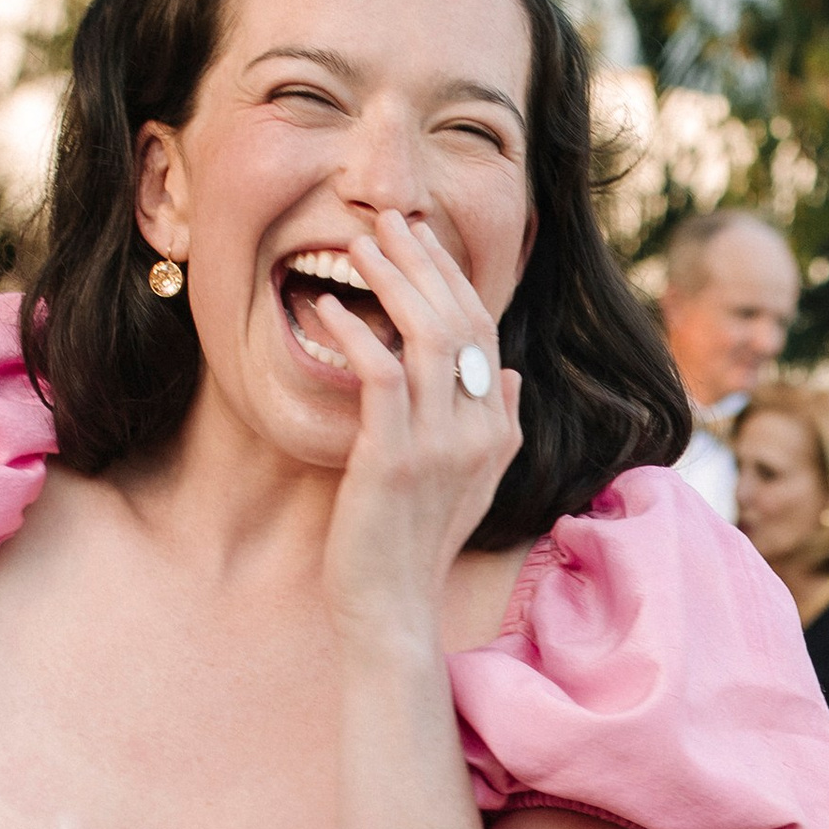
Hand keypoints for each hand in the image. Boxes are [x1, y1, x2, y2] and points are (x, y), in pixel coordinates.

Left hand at [311, 212, 522, 645]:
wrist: (391, 608)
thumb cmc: (415, 544)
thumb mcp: (471, 482)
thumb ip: (496, 424)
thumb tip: (509, 373)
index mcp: (497, 430)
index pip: (484, 331)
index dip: (451, 277)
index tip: (416, 238)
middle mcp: (479, 431)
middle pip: (461, 321)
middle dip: (422, 262)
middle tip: (384, 220)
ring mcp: (440, 445)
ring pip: (429, 337)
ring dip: (390, 282)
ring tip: (355, 245)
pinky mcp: (394, 459)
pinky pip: (380, 375)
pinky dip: (349, 333)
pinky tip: (319, 308)